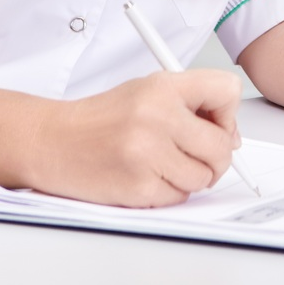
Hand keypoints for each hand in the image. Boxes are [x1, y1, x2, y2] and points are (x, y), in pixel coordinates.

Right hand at [27, 69, 241, 206]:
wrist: (52, 140)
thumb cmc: (100, 118)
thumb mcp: (145, 92)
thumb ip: (190, 106)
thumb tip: (232, 138)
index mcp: (163, 86)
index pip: (227, 90)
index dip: (227, 113)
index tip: (215, 124)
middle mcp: (157, 116)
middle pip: (222, 146)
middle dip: (216, 158)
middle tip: (198, 157)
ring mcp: (147, 153)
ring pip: (203, 177)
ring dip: (189, 178)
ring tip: (162, 165)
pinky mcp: (138, 186)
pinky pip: (178, 197)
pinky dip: (167, 193)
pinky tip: (145, 177)